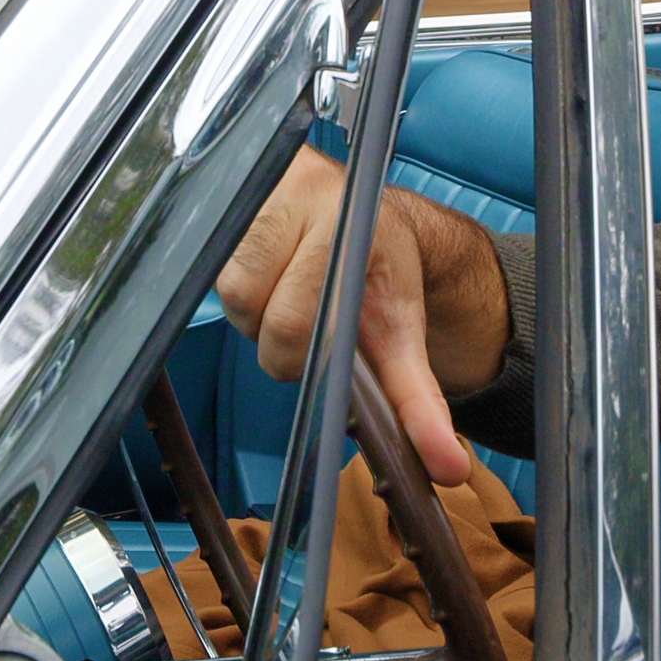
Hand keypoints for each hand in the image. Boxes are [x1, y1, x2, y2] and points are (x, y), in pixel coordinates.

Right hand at [216, 147, 507, 485]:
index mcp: (348, 228)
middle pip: (252, 307)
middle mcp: (299, 196)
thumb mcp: (403, 333)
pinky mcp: (229, 193)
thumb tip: (448, 470)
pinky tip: (268, 276)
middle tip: (311, 324)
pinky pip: (212, 267)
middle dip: (279, 336)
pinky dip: (239, 288)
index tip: (324, 345)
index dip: (302, 350)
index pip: (293, 320)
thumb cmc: (380, 275)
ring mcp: (259, 191)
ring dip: (256, 312)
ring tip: (290, 295)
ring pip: (229, 292)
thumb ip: (419, 401)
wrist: (368, 212)